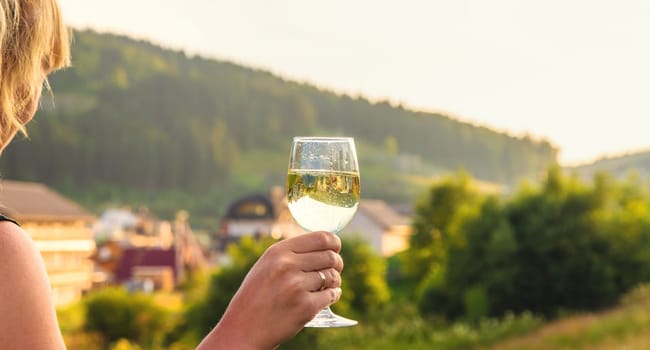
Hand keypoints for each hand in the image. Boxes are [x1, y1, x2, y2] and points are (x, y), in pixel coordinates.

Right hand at [197, 232, 343, 348]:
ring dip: (335, 282)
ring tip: (329, 286)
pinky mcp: (305, 307)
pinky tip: (328, 297)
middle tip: (335, 270)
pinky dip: (333, 296)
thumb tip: (324, 247)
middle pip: (331, 257)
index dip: (334, 243)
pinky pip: (331, 296)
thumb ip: (290, 255)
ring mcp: (296, 286)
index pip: (321, 238)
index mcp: (278, 252)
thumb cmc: (255, 297)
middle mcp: (287, 266)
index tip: (335, 249)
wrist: (243, 329)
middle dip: (337, 264)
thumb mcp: (266, 266)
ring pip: (332, 277)